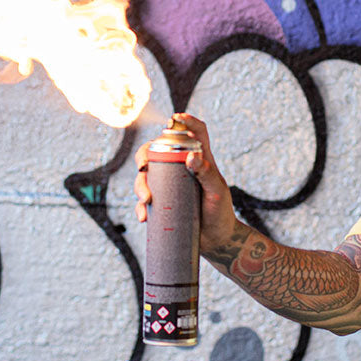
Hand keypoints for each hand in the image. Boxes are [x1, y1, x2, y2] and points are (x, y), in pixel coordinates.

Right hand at [134, 113, 237, 252]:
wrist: (217, 241)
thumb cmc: (221, 213)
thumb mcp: (216, 192)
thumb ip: (207, 173)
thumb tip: (191, 156)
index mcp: (200, 160)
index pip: (196, 133)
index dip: (187, 121)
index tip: (175, 118)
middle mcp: (182, 169)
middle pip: (157, 152)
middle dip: (144, 156)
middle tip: (142, 168)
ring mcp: (170, 186)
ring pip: (146, 176)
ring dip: (139, 184)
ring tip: (146, 200)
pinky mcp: (163, 204)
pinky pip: (145, 201)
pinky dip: (140, 207)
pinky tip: (143, 217)